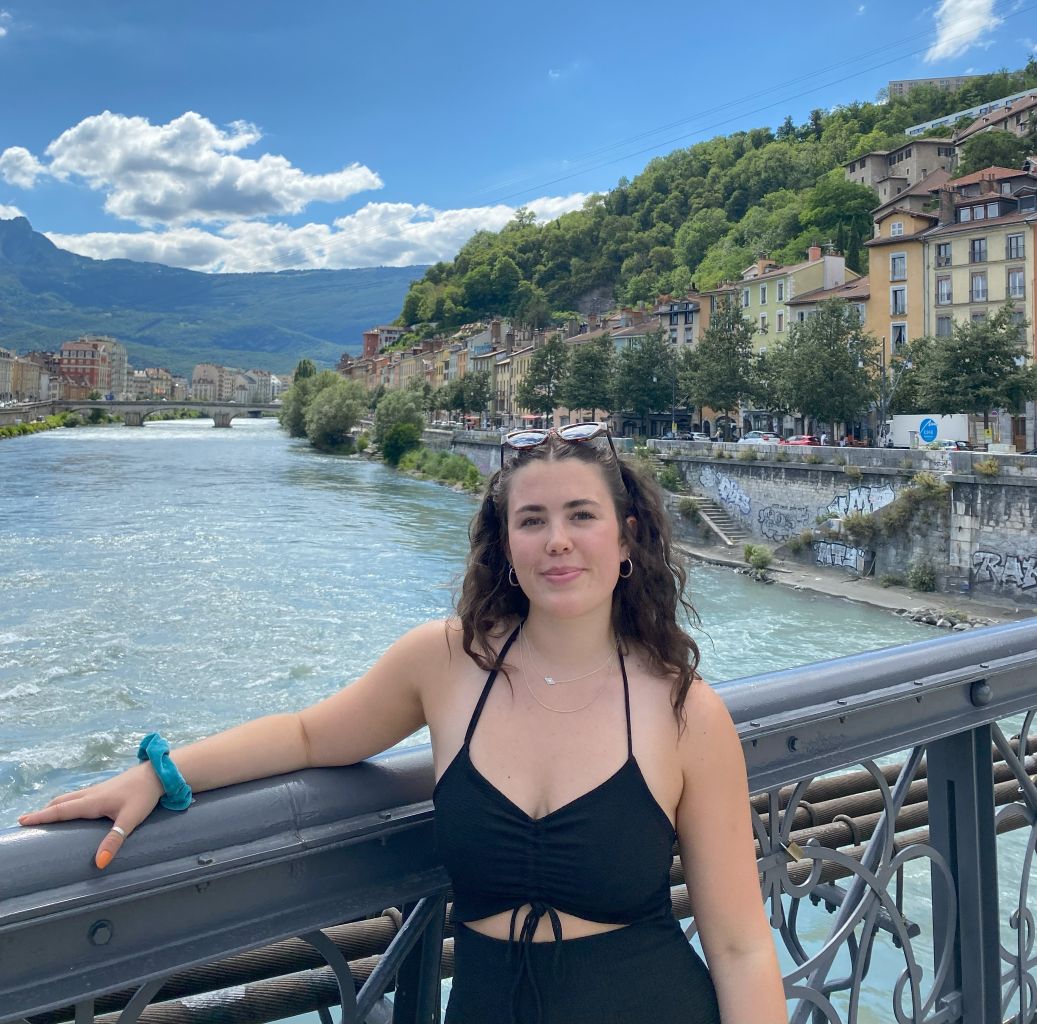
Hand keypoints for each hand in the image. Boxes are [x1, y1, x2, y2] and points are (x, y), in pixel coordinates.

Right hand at [17, 762, 164, 869]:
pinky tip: (72, 809)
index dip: (41, 817)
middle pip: (61, 802)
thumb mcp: (130, 819)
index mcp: (92, 801)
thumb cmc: (144, 795)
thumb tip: (99, 863)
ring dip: (55, 806)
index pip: (61, 810)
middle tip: (27, 822)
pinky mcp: (106, 789)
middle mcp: (91, 793)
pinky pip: (79, 796)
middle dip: (43, 812)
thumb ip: (114, 840)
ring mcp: (98, 789)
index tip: (22, 821)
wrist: (159, 774)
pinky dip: (67, 802)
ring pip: (70, 797)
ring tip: (44, 817)